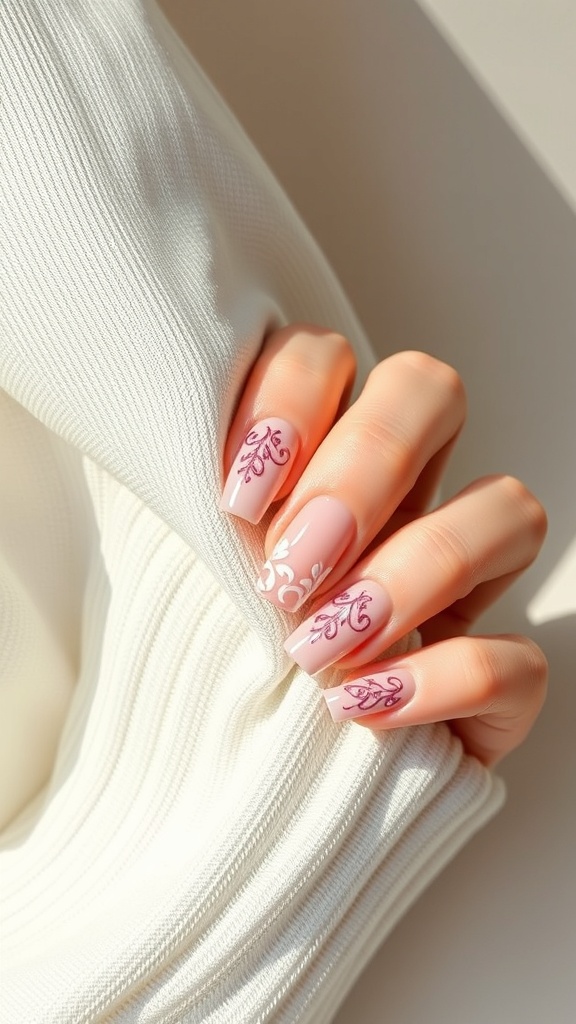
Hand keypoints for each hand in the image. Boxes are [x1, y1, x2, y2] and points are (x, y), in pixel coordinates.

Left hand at [220, 324, 547, 765]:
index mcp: (320, 459)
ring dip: (414, 569)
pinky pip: (522, 659)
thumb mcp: (176, 571)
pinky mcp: (500, 681)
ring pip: (508, 508)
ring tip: (319, 644)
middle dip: (363, 468)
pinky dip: (445, 679)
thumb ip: (180, 509)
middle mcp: (402, 499)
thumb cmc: (206, 662)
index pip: (329, 359)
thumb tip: (156, 451)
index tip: (235, 497)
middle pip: (433, 393)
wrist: (249, 786)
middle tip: (291, 565)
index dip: (291, 401)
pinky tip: (361, 705)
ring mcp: (463, 586)